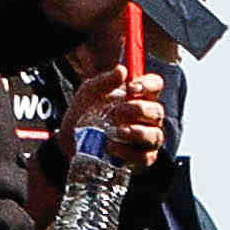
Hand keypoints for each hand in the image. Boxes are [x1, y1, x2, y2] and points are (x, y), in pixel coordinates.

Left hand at [68, 25, 169, 169]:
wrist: (71, 141)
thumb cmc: (86, 113)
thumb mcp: (90, 92)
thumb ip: (105, 81)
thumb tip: (121, 70)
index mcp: (138, 97)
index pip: (155, 85)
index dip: (148, 85)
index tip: (132, 87)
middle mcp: (147, 118)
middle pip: (157, 111)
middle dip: (138, 110)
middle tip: (117, 111)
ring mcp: (146, 139)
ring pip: (155, 136)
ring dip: (137, 133)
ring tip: (117, 131)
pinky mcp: (141, 159)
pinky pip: (145, 157)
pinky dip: (129, 153)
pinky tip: (112, 148)